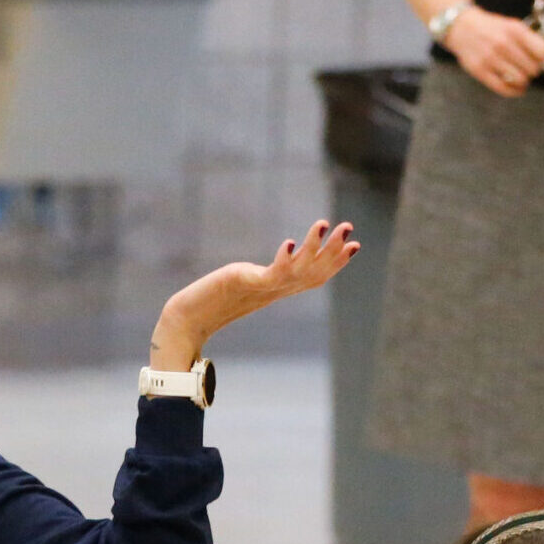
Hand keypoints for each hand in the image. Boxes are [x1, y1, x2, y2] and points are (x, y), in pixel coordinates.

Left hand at [150, 220, 358, 367]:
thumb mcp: (244, 284)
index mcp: (279, 289)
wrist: (187, 319)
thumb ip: (261, 277)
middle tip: (350, 227)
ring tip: (324, 224)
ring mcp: (261, 289)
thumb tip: (270, 266)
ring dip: (314, 248)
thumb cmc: (211, 304)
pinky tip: (291, 243)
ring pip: (297, 271)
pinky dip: (283, 259)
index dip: (337, 262)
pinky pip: (270, 274)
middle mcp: (275, 290)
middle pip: (313, 272)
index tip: (356, 244)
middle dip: (334, 250)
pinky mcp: (244, 284)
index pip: (316, 276)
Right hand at [445, 9, 543, 97]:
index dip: (543, 59)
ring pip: (519, 79)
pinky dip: (514, 92)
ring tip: (522, 79)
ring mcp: (490, 59)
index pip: (541, 51)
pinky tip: (517, 89)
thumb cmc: (490, 29)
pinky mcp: (480, 71)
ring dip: (524, 82)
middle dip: (533, 71)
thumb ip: (527, 39)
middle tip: (529, 70)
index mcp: (515, 30)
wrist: (462, 29)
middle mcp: (503, 44)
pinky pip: (503, 88)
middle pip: (532, 68)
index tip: (540, 60)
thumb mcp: (512, 25)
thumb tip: (542, 60)